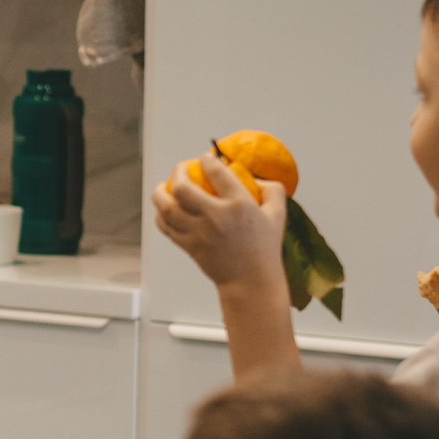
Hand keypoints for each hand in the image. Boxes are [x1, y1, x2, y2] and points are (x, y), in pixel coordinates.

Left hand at [151, 153, 283, 297]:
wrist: (250, 281)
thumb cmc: (265, 246)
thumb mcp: (278, 214)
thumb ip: (273, 189)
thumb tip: (256, 176)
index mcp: (239, 205)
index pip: (217, 173)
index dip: (208, 160)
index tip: (206, 158)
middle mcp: (215, 217)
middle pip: (183, 188)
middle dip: (178, 172)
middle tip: (181, 168)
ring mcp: (198, 233)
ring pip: (167, 208)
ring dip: (160, 193)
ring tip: (162, 186)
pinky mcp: (188, 246)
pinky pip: (166, 226)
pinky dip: (160, 215)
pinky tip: (164, 208)